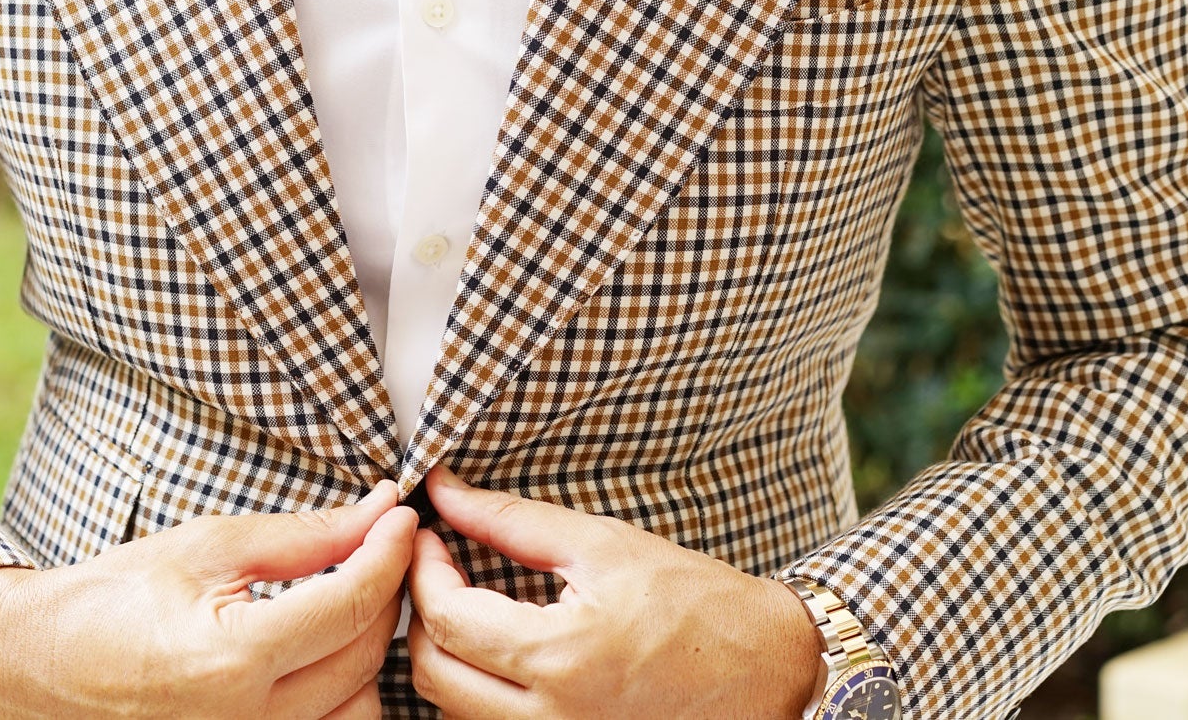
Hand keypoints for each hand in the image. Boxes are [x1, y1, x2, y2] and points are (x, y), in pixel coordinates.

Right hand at [0, 478, 417, 718]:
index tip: (401, 517)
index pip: (351, 604)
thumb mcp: (208, 547)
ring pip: (358, 708)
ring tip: (346, 602)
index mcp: (233, 660)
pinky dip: (339, 695)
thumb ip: (303, 536)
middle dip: (382, 595)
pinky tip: (323, 653)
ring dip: (365, 652)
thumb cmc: (114, 599)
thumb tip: (376, 513)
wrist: (40, 664)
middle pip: (365, 657)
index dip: (388, 552)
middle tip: (377, 547)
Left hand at [406, 468, 825, 718]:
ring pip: (453, 710)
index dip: (422, 570)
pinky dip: (476, 692)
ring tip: (469, 605)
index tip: (430, 536)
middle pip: (432, 674)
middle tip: (439, 569)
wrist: (767, 668)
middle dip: (420, 615)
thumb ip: (511, 520)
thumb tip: (445, 491)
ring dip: (445, 655)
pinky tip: (497, 650)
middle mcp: (552, 716)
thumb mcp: (602, 544)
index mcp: (560, 656)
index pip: (445, 619)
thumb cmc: (695, 603)